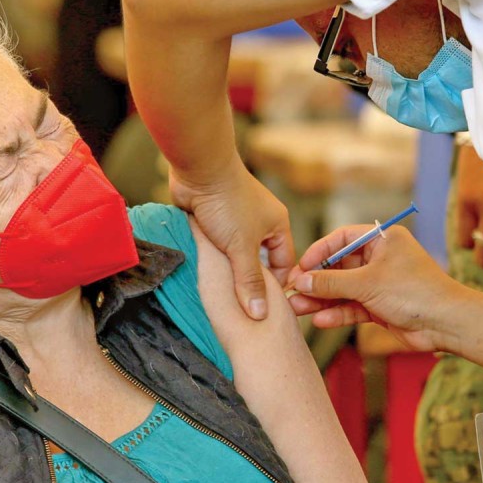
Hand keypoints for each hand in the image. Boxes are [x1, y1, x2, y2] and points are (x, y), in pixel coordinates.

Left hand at [170, 162, 293, 319]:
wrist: (199, 168)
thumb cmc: (227, 203)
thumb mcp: (241, 247)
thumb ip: (249, 281)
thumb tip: (260, 314)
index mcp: (277, 224)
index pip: (283, 263)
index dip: (275, 285)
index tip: (263, 308)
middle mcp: (259, 221)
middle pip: (259, 260)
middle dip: (249, 279)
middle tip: (241, 306)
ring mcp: (236, 219)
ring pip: (235, 253)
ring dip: (228, 267)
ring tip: (221, 294)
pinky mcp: (214, 218)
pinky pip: (217, 244)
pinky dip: (212, 256)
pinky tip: (205, 273)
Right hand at [288, 225, 474, 352]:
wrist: (448, 324)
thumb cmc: (415, 292)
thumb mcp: (367, 283)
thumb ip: (331, 282)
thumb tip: (300, 281)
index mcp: (382, 240)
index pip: (341, 239)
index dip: (318, 252)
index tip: (300, 267)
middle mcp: (380, 258)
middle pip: (338, 266)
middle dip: (315, 281)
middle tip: (292, 290)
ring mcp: (380, 283)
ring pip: (343, 289)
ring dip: (321, 299)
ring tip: (297, 308)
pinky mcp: (380, 306)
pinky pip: (352, 306)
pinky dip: (337, 312)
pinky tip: (320, 319)